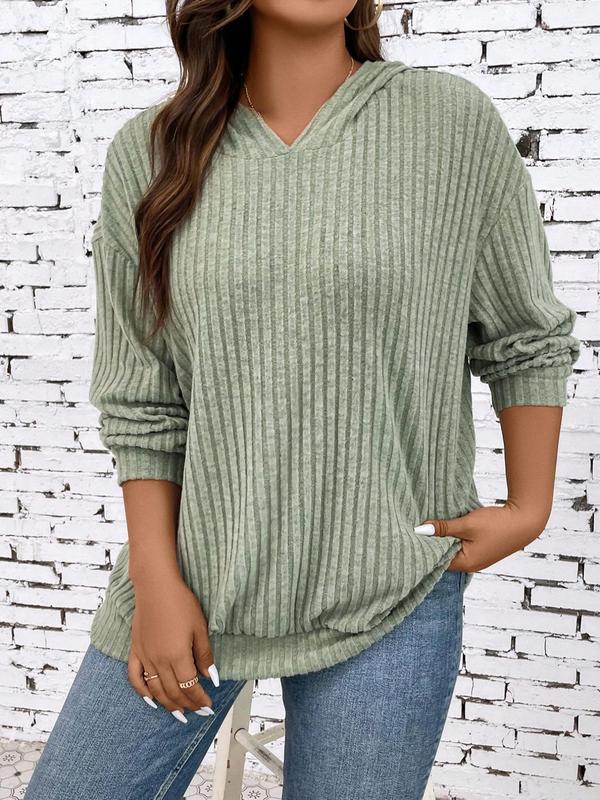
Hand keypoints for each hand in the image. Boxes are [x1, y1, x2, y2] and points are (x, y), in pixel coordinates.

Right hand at [127, 574, 219, 721]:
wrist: (156, 586)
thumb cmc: (180, 602)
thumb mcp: (200, 627)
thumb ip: (204, 655)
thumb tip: (211, 678)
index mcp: (177, 656)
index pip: (190, 686)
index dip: (200, 699)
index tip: (208, 704)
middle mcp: (159, 661)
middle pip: (173, 692)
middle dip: (187, 705)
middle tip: (198, 711)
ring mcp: (145, 657)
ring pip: (155, 690)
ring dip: (167, 704)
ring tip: (179, 712)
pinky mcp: (135, 651)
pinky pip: (135, 678)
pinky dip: (142, 692)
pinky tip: (150, 700)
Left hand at [417, 500, 546, 572]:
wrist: (525, 521)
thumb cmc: (497, 524)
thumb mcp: (466, 524)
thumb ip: (444, 528)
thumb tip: (421, 530)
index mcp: (465, 563)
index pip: (436, 560)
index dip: (425, 548)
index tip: (414, 535)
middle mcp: (470, 565)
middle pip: (444, 556)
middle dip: (433, 543)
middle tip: (420, 528)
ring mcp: (477, 558)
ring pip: (453, 549)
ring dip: (445, 538)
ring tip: (432, 525)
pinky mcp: (482, 550)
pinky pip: (462, 545)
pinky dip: (455, 537)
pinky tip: (449, 526)